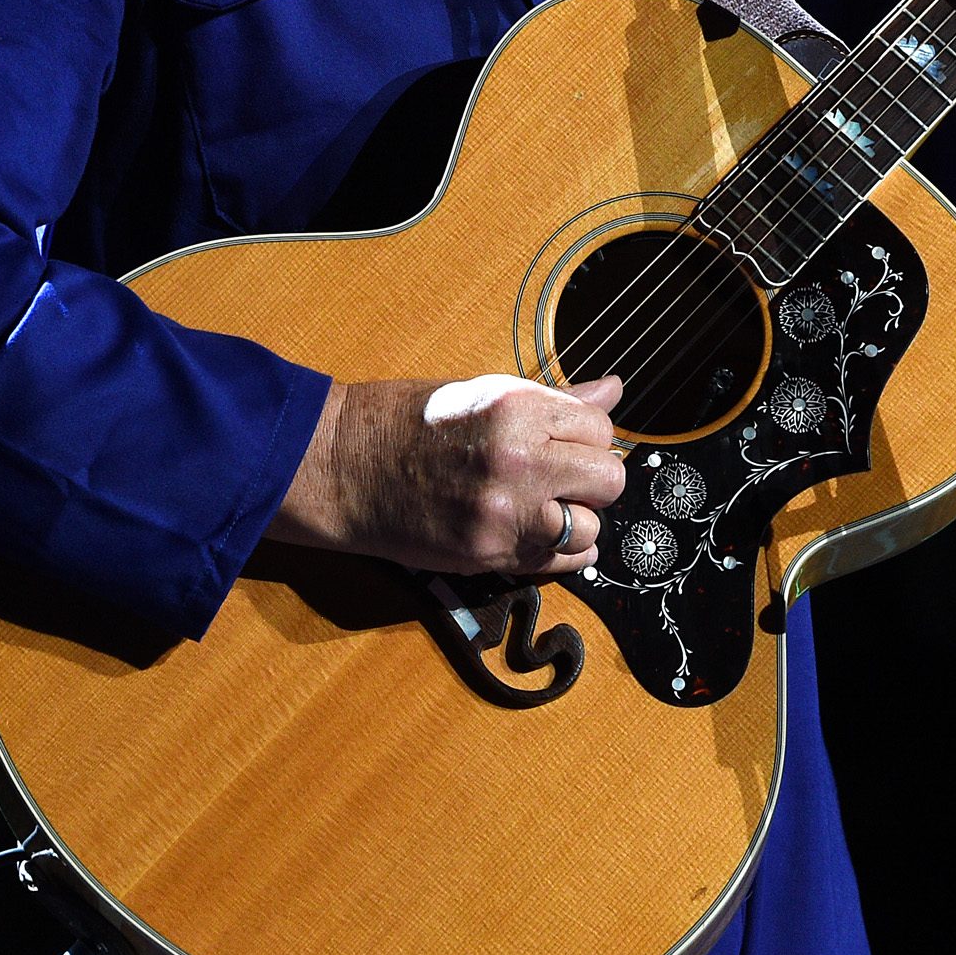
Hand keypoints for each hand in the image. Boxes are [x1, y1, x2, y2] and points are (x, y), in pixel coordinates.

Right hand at [266, 371, 625, 576]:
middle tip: (564, 477)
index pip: (600, 427)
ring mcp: (504, 514)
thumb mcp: (481, 392)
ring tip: (545, 507)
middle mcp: (518, 461)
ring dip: (576, 520)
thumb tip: (614, 391)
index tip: (569, 441)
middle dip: (593, 479)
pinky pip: (559, 564)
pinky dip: (560, 553)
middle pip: (608, 479)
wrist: (342, 467)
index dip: (588, 436)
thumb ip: (554, 400)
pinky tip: (539, 534)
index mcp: (517, 409)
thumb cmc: (405, 421)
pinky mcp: (488, 554)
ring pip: (591, 528)